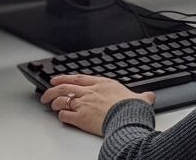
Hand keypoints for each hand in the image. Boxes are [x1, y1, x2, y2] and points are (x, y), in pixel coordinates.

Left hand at [40, 74, 155, 135]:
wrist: (128, 118)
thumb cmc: (132, 108)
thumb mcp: (139, 98)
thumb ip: (142, 97)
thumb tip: (149, 97)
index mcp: (101, 84)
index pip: (77, 78)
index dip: (65, 78)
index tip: (57, 79)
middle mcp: (90, 92)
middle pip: (64, 87)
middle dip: (52, 89)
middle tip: (45, 92)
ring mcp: (84, 104)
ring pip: (62, 99)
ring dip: (54, 102)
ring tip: (50, 104)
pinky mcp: (81, 118)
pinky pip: (65, 115)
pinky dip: (61, 115)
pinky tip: (61, 117)